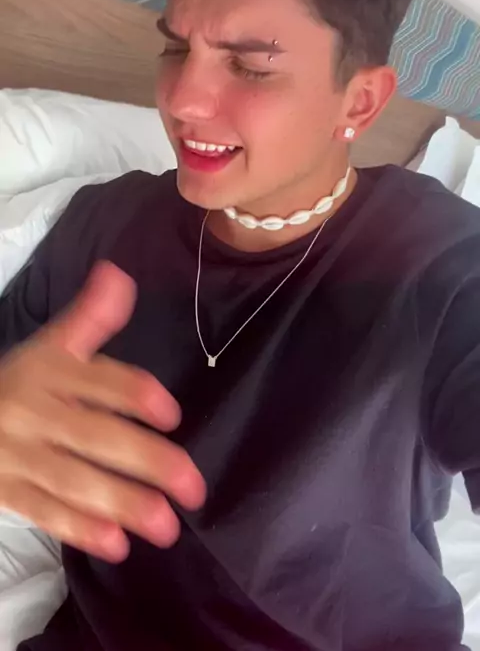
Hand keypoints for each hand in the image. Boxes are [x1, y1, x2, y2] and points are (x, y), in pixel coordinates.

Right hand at [0, 262, 205, 561]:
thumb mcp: (50, 345)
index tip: (171, 414)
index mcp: (50, 371)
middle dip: (146, 461)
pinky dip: (78, 529)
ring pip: (73, 479)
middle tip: (193, 485)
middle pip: (94, 436)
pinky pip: (43, 511)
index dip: (134, 395)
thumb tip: (120, 274)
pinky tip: (116, 544)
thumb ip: (89, 317)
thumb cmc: (17, 382)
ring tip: (166, 525)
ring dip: (121, 502)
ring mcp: (18, 455)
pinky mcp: (7, 491)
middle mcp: (35, 412)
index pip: (98, 381)